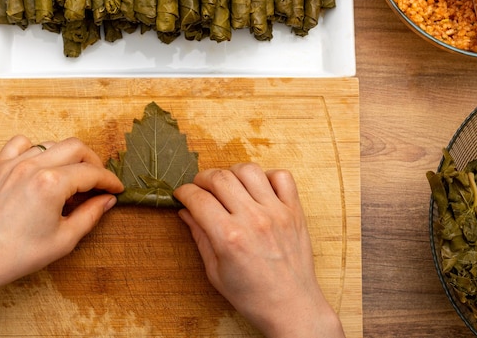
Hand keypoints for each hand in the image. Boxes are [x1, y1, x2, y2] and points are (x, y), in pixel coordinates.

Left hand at [0, 135, 122, 306]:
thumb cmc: (19, 254)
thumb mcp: (65, 239)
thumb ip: (91, 215)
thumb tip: (107, 200)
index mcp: (51, 184)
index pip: (92, 172)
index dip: (109, 180)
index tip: (116, 188)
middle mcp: (33, 167)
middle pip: (76, 148)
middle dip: (94, 162)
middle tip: (99, 181)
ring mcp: (13, 164)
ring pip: (52, 144)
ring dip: (68, 157)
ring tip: (72, 176)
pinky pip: (21, 143)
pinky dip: (36, 149)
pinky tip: (42, 165)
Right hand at [174, 163, 344, 337]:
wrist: (291, 305)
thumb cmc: (252, 295)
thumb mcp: (215, 272)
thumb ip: (200, 237)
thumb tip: (185, 212)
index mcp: (229, 237)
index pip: (198, 198)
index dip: (184, 192)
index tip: (182, 194)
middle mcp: (253, 219)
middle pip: (220, 177)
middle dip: (203, 178)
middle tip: (200, 187)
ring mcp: (276, 212)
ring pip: (249, 170)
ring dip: (232, 173)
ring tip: (228, 185)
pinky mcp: (294, 211)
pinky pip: (282, 176)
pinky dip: (268, 176)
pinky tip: (258, 189)